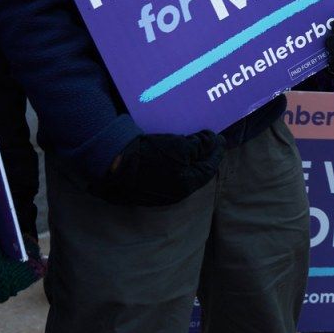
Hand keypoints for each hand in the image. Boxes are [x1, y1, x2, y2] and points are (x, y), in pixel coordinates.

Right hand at [95, 130, 223, 206]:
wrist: (113, 162)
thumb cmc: (150, 154)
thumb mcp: (180, 147)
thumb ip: (200, 145)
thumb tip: (213, 141)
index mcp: (186, 185)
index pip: (208, 167)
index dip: (216, 151)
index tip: (220, 138)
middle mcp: (173, 193)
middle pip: (194, 172)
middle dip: (202, 156)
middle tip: (207, 140)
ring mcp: (157, 192)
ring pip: (179, 173)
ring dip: (186, 158)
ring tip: (190, 143)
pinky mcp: (143, 187)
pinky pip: (164, 172)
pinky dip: (171, 162)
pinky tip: (170, 151)